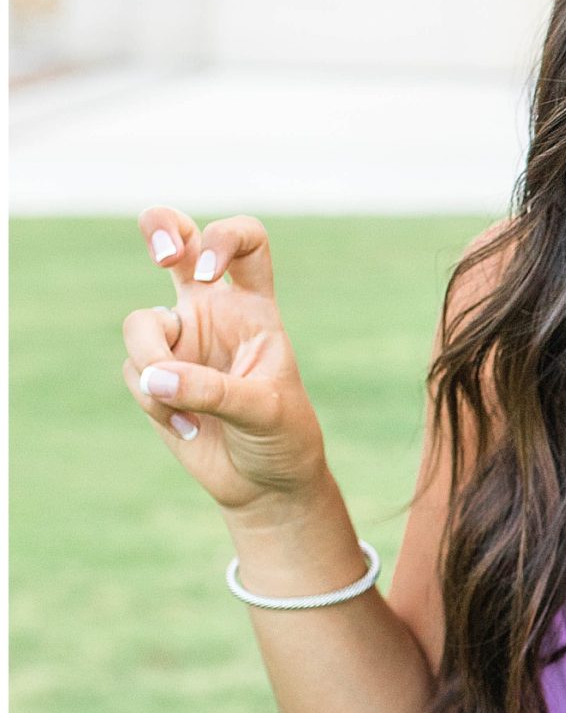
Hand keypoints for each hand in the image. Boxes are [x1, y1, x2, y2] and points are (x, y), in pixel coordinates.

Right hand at [120, 209, 329, 512]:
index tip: (207, 274)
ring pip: (140, 324)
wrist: (265, 484)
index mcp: (253, 309)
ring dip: (153, 361)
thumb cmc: (282, 439)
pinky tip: (189, 429)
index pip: (248, 245)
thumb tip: (156, 377)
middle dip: (161, 228)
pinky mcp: (155, 378)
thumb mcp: (264, 412)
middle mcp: (213, 314)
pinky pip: (136, 374)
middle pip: (178, 242)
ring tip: (182, 406)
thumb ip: (214, 391)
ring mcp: (180, 343)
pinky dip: (156, 404)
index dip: (224, 240)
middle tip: (162, 253)